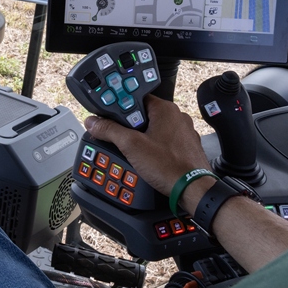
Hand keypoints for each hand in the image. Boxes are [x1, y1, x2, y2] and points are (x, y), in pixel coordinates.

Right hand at [84, 95, 209, 194]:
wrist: (193, 189)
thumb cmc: (169, 166)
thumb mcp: (131, 146)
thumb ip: (109, 131)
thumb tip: (94, 123)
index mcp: (165, 109)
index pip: (135, 98)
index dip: (119, 107)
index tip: (109, 116)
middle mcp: (177, 117)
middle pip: (144, 114)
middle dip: (130, 125)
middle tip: (120, 137)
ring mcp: (184, 132)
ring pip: (155, 128)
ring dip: (142, 137)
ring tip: (134, 150)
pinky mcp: (186, 146)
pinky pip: (165, 140)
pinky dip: (155, 146)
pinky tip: (150, 158)